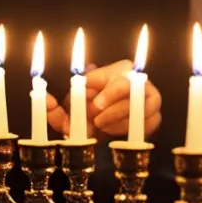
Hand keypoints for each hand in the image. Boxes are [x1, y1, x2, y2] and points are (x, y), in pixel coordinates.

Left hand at [46, 59, 161, 138]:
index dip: (110, 95)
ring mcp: (151, 100)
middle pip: (136, 98)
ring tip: (102, 126)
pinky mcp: (155, 117)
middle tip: (97, 121)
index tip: (96, 106)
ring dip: (121, 124)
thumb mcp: (75, 98)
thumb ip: (62, 102)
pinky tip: (114, 132)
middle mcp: (141, 82)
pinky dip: (130, 131)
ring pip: (144, 114)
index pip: (123, 81)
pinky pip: (149, 127)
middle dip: (114, 112)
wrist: (104, 111)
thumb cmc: (89, 100)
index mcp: (123, 69)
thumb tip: (46, 100)